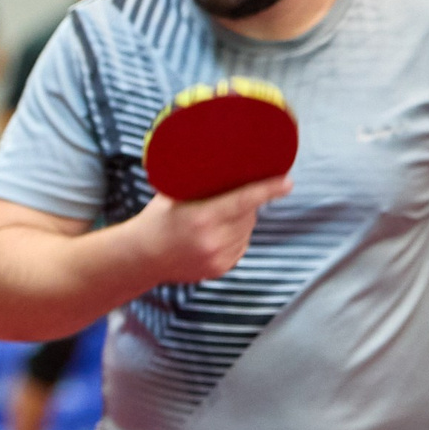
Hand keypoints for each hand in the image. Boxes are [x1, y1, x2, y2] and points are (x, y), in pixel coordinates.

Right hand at [127, 174, 292, 284]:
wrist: (141, 257)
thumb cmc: (156, 220)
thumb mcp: (171, 195)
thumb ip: (198, 183)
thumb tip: (224, 161)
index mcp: (201, 218)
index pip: (244, 200)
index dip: (267, 190)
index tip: (286, 183)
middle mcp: (213, 240)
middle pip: (248, 214)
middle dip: (244, 203)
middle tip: (221, 199)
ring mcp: (218, 257)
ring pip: (247, 230)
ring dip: (240, 221)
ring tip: (213, 220)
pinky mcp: (221, 268)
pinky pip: (241, 244)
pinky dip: (235, 237)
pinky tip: (214, 236)